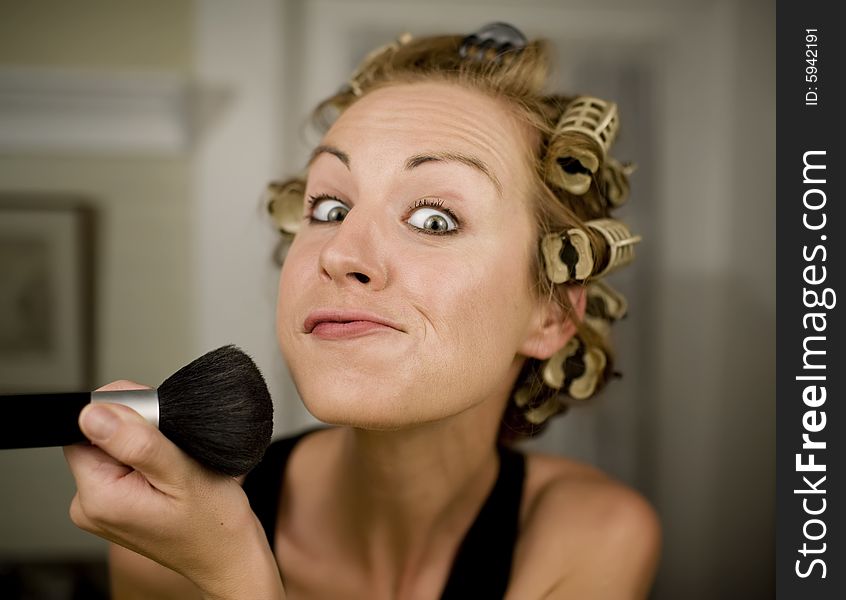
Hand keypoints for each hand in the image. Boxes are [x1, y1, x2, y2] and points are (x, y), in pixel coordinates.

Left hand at [63, 381, 284, 599]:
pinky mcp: (114, 509)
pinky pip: (120, 469)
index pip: (85, 430)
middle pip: (97, 440)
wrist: (228, 557)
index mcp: (99, 498)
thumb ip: (137, 443)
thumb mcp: (183, 475)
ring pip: (111, 452)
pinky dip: (145, 464)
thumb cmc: (214, 524)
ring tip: (174, 467)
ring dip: (142, 448)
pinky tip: (169, 476)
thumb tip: (93, 414)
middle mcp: (90, 507)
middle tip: (173, 451)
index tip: (158, 428)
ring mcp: (101, 510)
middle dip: (135, 433)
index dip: (122, 415)